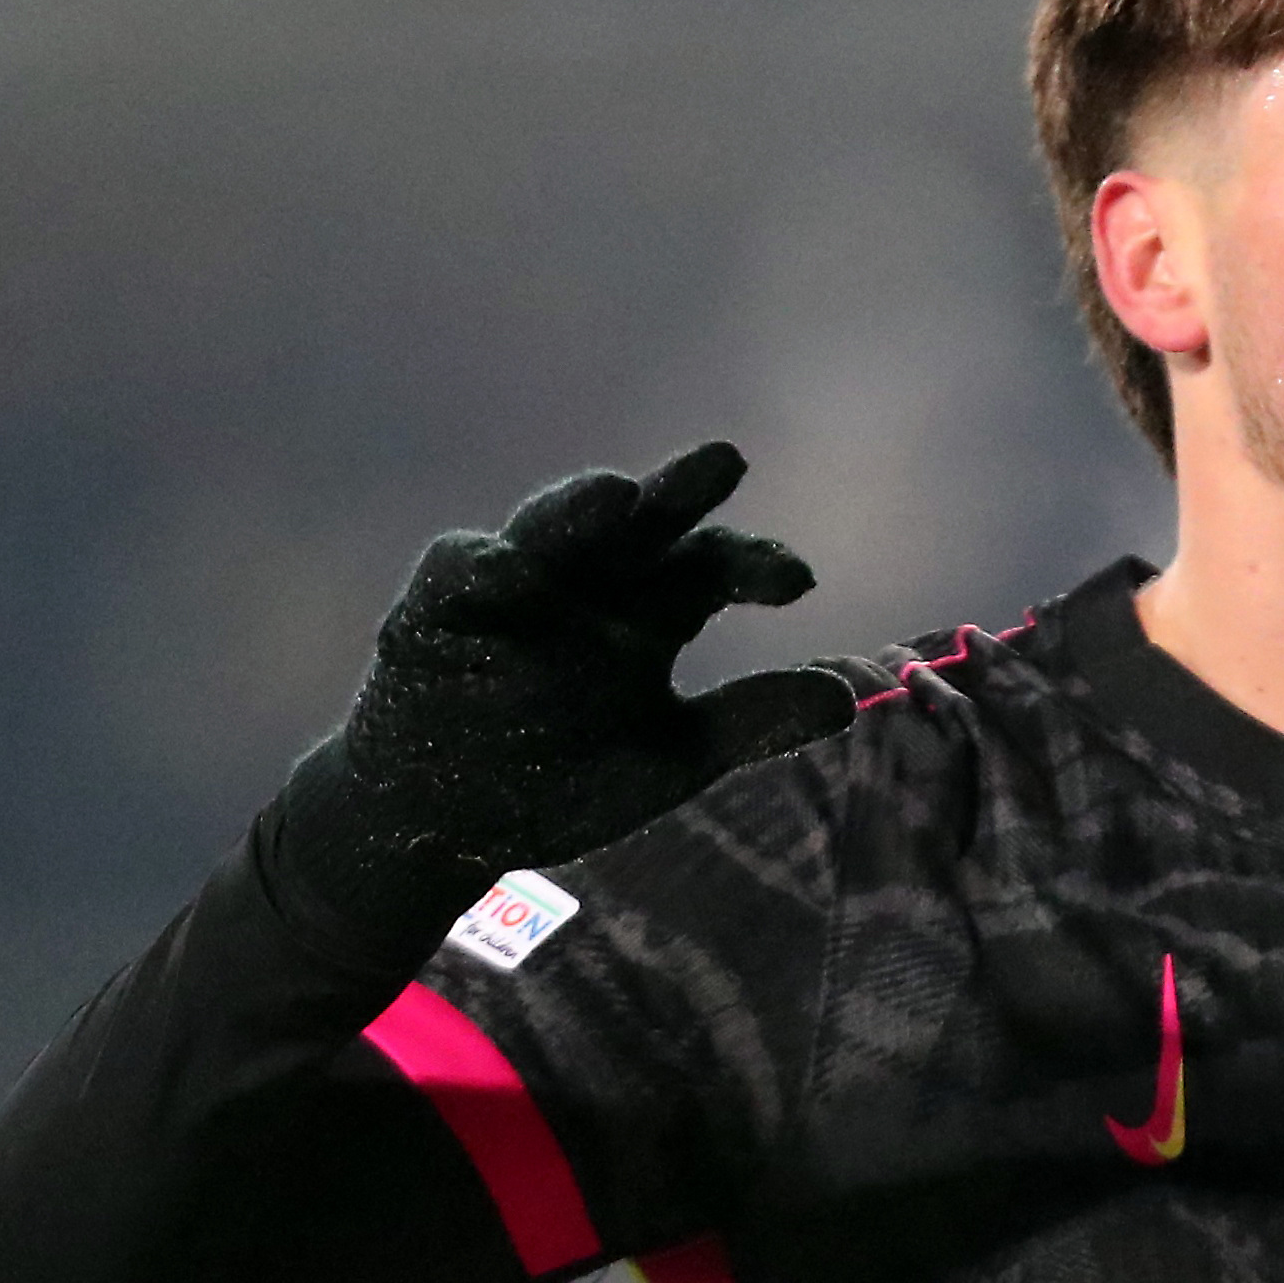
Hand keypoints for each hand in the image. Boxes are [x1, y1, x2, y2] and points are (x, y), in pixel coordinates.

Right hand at [274, 441, 854, 949]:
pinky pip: (459, 571)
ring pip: (552, 527)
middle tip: (725, 460)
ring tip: (615, 496)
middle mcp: (591, 580)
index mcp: (652, 608)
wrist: (448, 822)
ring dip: (579, 508)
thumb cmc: (564, 777)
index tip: (798, 580)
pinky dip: (481, 566)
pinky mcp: (436, 605)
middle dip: (680, 488)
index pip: (713, 563)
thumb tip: (847, 700)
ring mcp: (514, 585)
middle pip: (643, 520)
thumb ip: (749, 722)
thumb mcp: (669, 757)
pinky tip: (505, 568)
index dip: (754, 564)